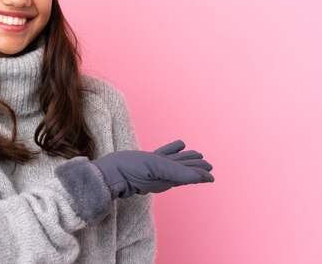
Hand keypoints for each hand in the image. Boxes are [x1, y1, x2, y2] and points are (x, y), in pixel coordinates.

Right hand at [91, 140, 214, 197]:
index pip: (188, 175)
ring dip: (185, 158)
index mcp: (168, 177)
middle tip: (208, 164)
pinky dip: (172, 150)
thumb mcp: (158, 168)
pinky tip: (178, 145)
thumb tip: (202, 177)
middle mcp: (162, 174)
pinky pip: (162, 154)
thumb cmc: (131, 171)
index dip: (200, 174)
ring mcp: (153, 168)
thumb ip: (179, 173)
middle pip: (183, 169)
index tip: (211, 175)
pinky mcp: (144, 161)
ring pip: (173, 162)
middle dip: (195, 167)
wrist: (109, 172)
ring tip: (196, 154)